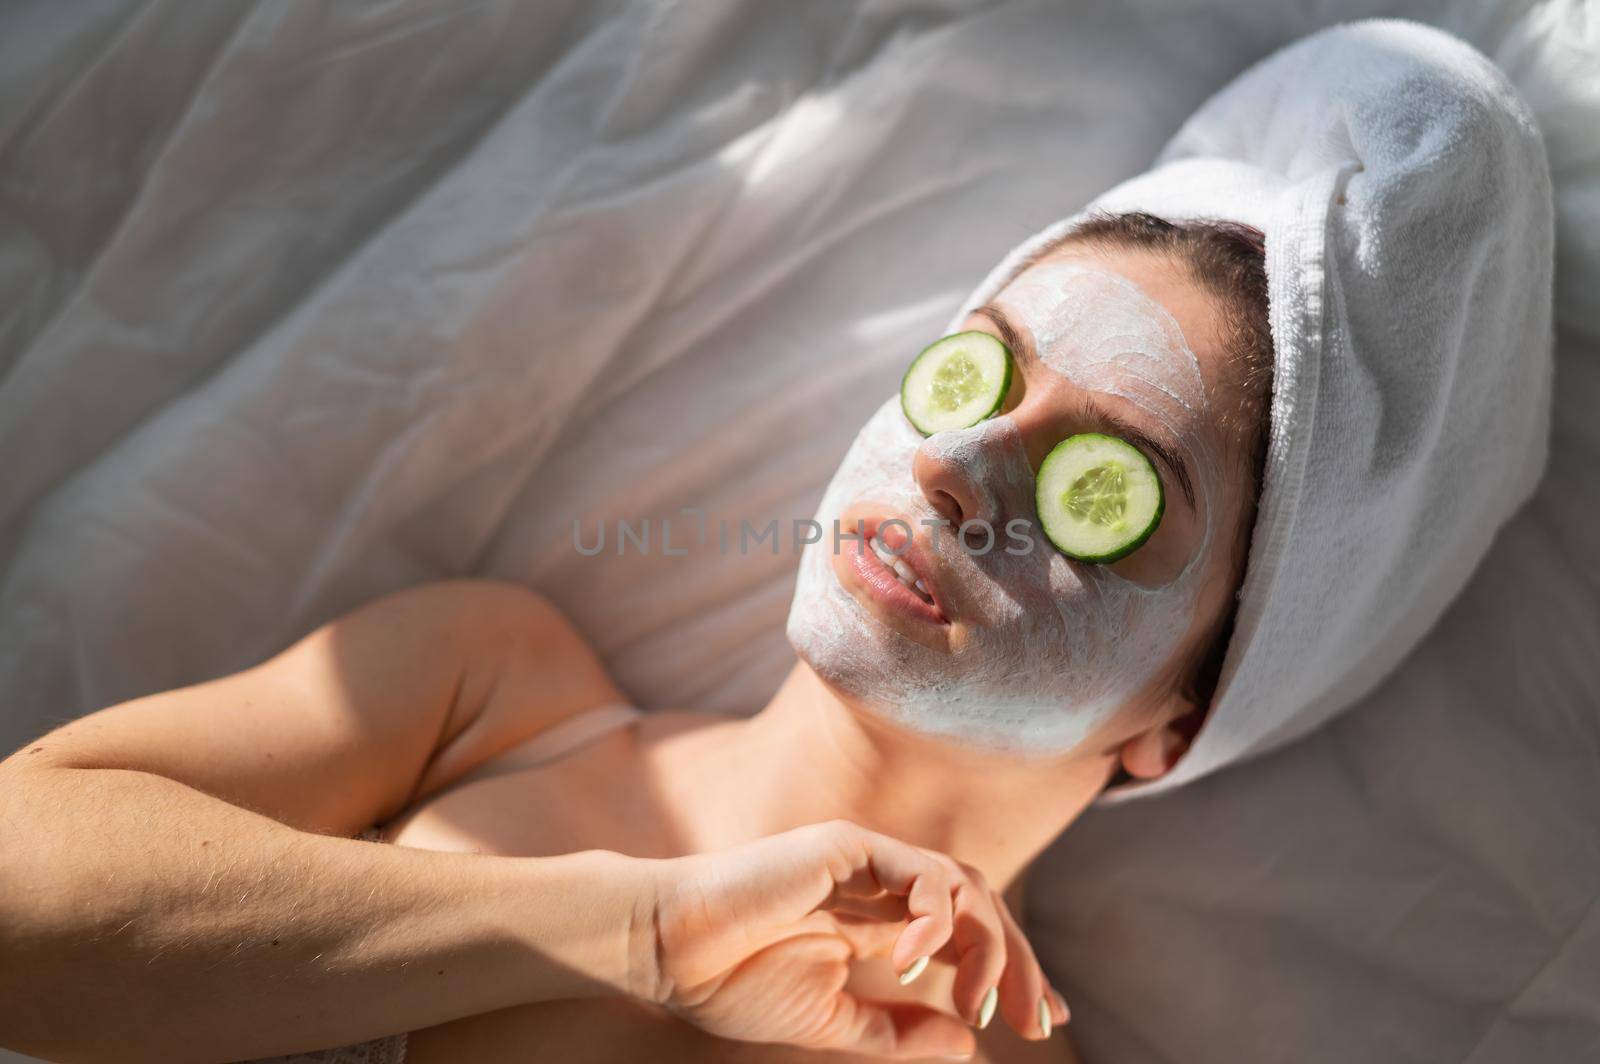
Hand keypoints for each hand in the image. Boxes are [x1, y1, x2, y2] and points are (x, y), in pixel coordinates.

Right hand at [635, 819, 1066, 1059]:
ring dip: (987, 943)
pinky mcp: (846, 845)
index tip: (1043, 1019)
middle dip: (1018, 961)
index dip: (1012, 970)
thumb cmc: (734, 981)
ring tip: (980, 1002)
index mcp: (881, 921)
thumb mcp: (833, 1022)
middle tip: (1038, 1019)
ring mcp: (867, 860)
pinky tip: (920, 959)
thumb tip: (969, 1045)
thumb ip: (898, 1031)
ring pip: (963, 883)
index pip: (970, 934)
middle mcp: (884, 885)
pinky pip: (918, 868)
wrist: (670, 953)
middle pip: (981, 906)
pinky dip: (936, 912)